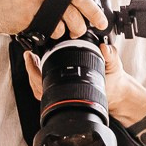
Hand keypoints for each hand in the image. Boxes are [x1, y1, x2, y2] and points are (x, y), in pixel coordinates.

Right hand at [0, 0, 104, 38]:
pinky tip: (49, 31)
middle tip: (95, 27)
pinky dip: (54, 32)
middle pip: (76, 2)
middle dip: (89, 17)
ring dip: (71, 28)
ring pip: (66, 17)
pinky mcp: (28, 11)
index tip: (100, 18)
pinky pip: (51, 26)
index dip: (92, 6)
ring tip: (70, 32)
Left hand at [22, 44, 145, 123]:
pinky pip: (45, 89)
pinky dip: (38, 78)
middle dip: (31, 70)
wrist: (116, 93)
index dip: (36, 71)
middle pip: (38, 87)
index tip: (31, 57)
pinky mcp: (63, 93)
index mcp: (75, 91)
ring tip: (31, 58)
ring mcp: (63, 96)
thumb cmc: (113, 82)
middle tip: (28, 55)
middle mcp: (67, 96)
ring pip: (39, 89)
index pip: (48, 84)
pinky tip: (38, 66)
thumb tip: (104, 48)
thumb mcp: (114, 67)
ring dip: (33, 74)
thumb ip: (111, 56)